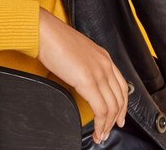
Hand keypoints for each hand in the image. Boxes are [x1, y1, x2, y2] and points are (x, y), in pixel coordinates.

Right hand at [38, 8, 127, 144]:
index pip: (121, 85)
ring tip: (100, 134)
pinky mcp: (88, 81)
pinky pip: (101, 110)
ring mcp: (98, 72)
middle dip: (116, 118)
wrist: (44, 30)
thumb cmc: (53, 38)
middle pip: (120, 98)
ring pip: (112, 107)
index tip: (118, 115)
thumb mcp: (77, 51)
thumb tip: (80, 79)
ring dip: (107, 125)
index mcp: (103, 56)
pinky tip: (95, 130)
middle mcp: (105, 64)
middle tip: (110, 129)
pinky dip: (100, 124)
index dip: (122, 104)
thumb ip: (84, 64)